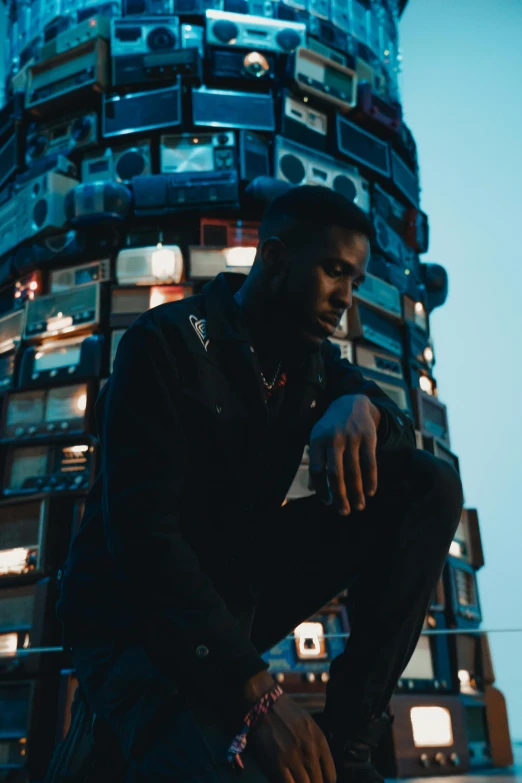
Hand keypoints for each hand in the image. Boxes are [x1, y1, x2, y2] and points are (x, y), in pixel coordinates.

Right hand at [247, 692, 336, 782]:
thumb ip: (316, 748)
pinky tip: (287, 780)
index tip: (318, 781)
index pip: (331, 776)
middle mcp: (310, 751)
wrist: (265, 704)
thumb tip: (318, 770)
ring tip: (296, 779)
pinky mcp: (276, 764)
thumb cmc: (287, 714)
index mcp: (320, 742)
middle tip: (307, 780)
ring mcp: (293, 759)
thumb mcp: (309, 726)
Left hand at [308, 394, 379, 515]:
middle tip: (343, 512)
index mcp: (317, 440)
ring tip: (359, 507)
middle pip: (335, 474)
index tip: (326, 502)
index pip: (317, 470)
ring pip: (354, 471)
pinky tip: (370, 492)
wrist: (352, 403)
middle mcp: (334, 439)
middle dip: (340, 496)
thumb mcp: (318, 439)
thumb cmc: (331, 427)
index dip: (321, 489)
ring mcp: (352, 437)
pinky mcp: (368, 437)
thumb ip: (315, 462)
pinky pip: (370, 463)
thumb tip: (312, 489)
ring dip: (357, 492)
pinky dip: (371, 480)